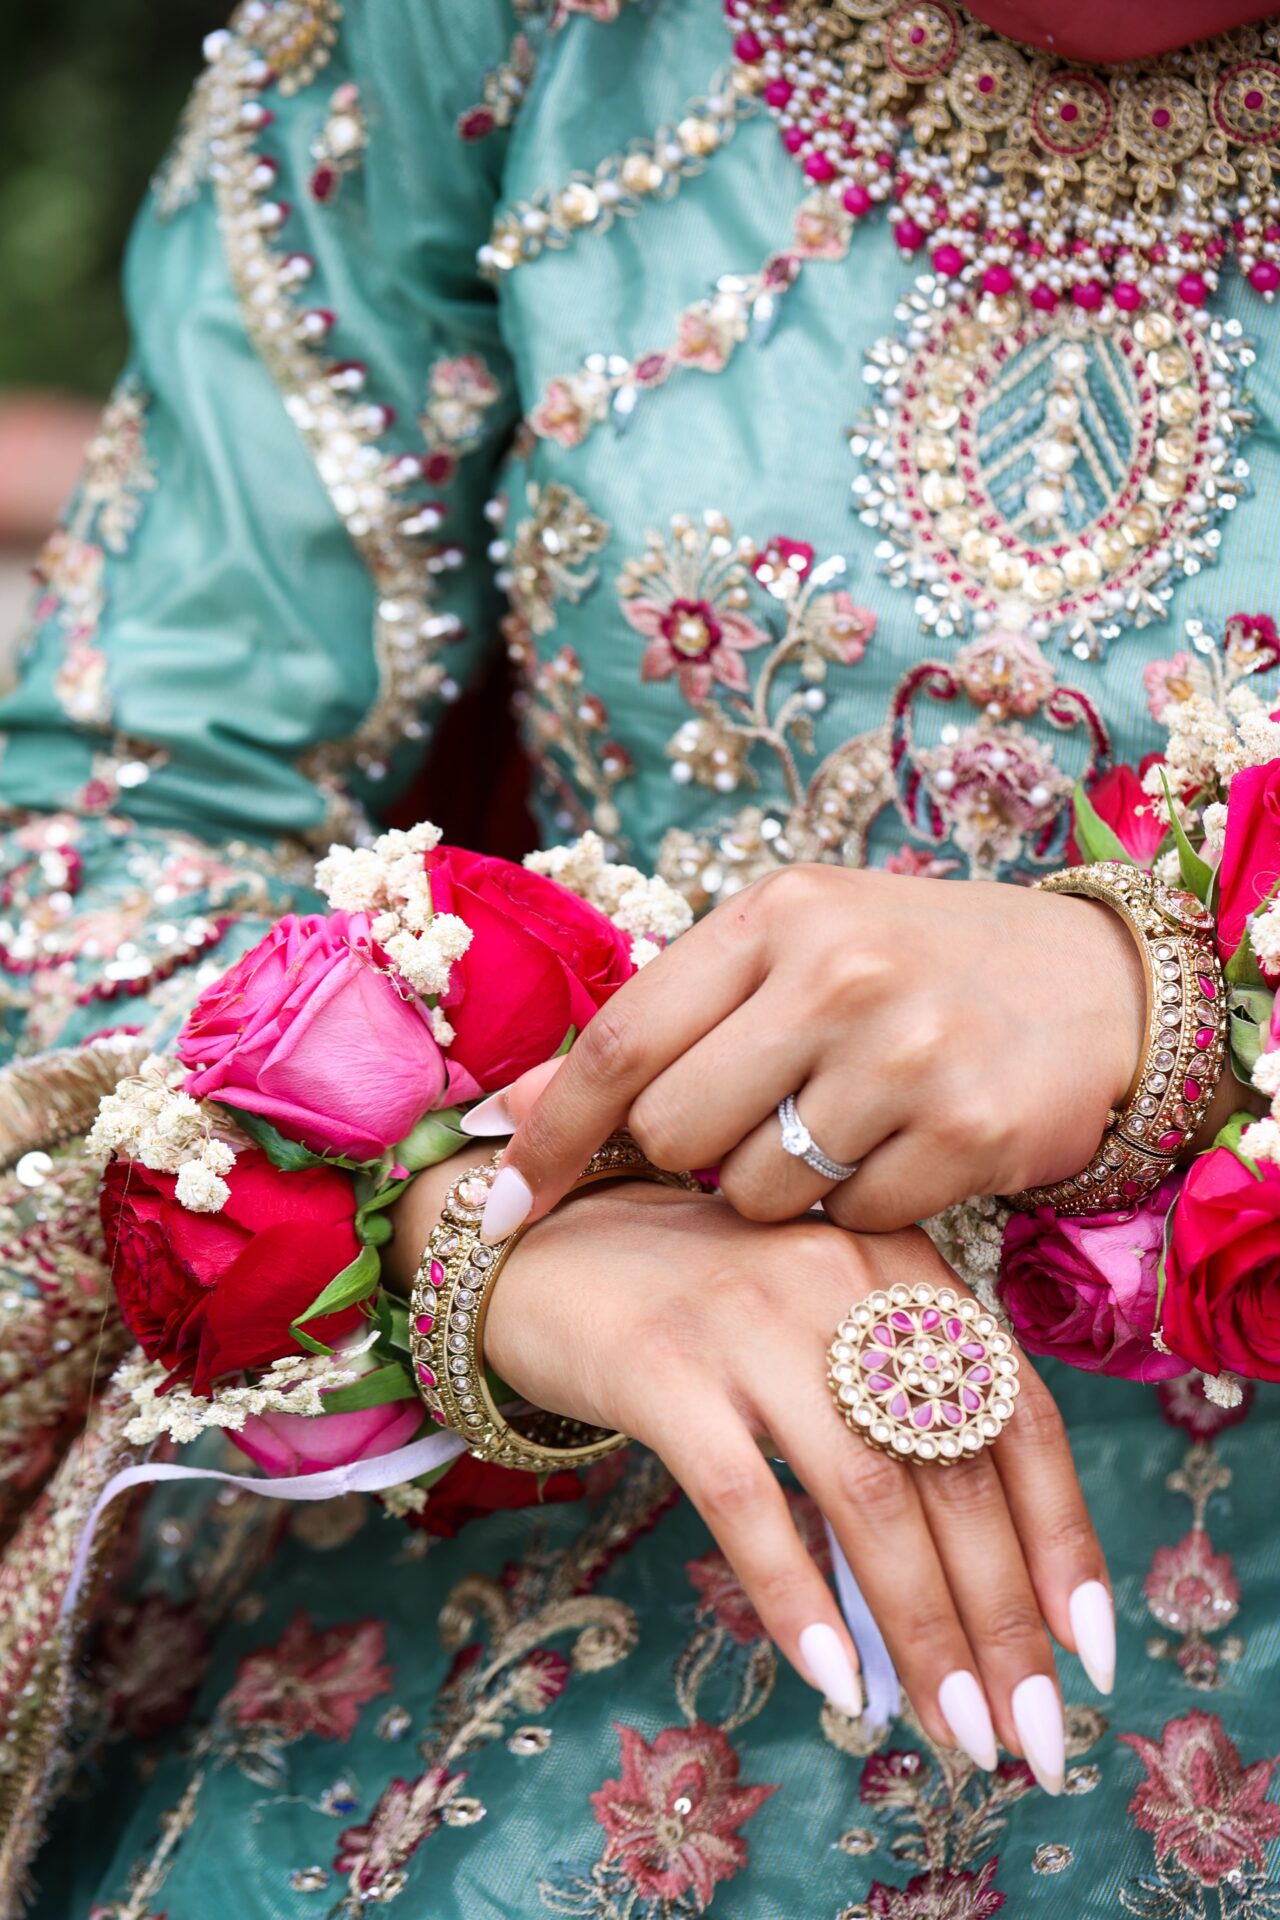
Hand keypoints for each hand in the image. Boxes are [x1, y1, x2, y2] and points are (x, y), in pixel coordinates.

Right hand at [388, 1168, 1113, 1791]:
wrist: (546, 1241)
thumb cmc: (699, 1301)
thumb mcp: (818, 1325)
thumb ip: (890, 1417)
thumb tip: (965, 1595)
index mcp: (900, 1267)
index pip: (1018, 1412)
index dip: (1062, 1536)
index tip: (1086, 1648)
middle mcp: (842, 1278)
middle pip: (955, 1471)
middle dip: (1004, 1620)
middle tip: (1029, 1733)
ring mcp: (750, 1321)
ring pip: (867, 1496)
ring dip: (924, 1629)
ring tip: (955, 1729)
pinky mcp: (663, 1368)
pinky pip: (747, 1504)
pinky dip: (798, 1601)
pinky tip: (837, 1681)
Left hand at [465, 864, 1145, 1237]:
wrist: (1098, 984)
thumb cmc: (915, 967)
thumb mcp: (790, 953)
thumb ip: (665, 1021)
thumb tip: (517, 1110)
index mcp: (777, 912)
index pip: (621, 1039)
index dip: (550, 1131)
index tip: (500, 1199)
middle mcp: (839, 972)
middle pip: (676, 1131)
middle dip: (692, 1153)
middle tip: (754, 1118)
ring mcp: (909, 1054)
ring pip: (758, 1193)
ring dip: (781, 1185)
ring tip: (846, 1123)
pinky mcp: (972, 1133)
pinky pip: (849, 1220)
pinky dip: (861, 1205)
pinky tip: (907, 1146)